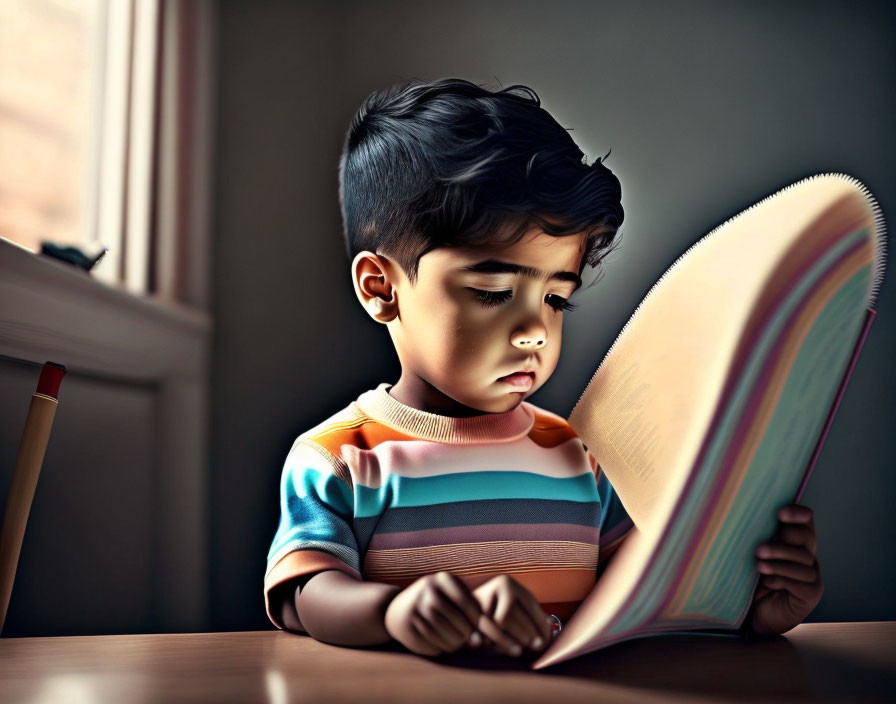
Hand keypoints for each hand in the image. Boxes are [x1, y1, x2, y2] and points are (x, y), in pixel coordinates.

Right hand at [383, 571, 517, 656]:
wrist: (396, 608)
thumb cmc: (436, 603)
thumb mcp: (452, 598)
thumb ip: (471, 615)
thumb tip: (480, 642)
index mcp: (442, 579)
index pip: (469, 605)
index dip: (478, 622)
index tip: (480, 630)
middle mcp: (427, 590)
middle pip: (460, 624)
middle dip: (467, 636)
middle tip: (465, 639)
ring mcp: (415, 608)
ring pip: (448, 638)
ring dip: (456, 645)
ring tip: (455, 642)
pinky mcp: (407, 628)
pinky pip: (434, 647)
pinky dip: (441, 650)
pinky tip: (439, 644)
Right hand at [465, 574, 552, 656]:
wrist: (463, 601)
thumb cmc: (500, 607)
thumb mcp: (516, 604)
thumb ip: (531, 615)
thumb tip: (548, 632)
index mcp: (508, 583)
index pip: (527, 603)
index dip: (538, 623)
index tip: (545, 640)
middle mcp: (492, 588)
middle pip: (510, 615)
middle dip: (524, 634)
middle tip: (535, 646)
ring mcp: (478, 601)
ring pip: (495, 625)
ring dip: (509, 641)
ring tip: (518, 651)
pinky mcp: (467, 616)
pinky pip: (481, 632)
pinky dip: (492, 644)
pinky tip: (500, 648)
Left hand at [747, 503, 823, 635]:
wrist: (756, 613)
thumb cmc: (752, 579)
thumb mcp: (753, 555)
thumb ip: (756, 537)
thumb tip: (738, 515)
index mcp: (794, 540)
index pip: (806, 519)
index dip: (797, 513)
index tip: (779, 514)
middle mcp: (807, 554)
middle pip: (806, 538)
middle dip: (782, 543)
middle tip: (759, 550)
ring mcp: (812, 574)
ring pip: (803, 561)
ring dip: (779, 562)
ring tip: (758, 566)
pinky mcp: (811, 594)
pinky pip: (802, 583)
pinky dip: (783, 579)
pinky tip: (768, 582)